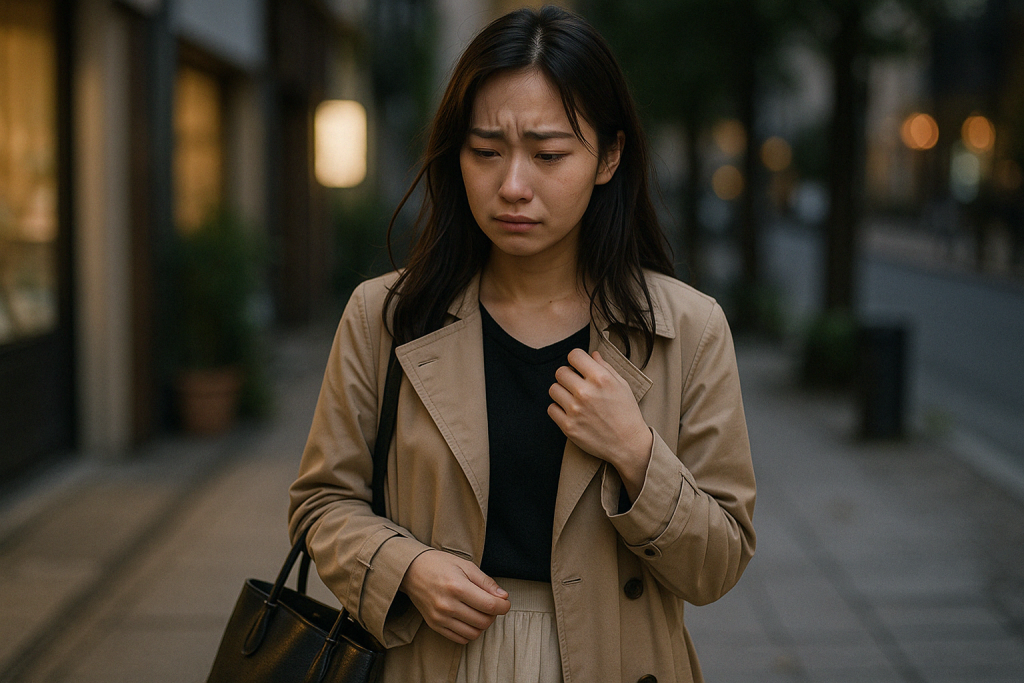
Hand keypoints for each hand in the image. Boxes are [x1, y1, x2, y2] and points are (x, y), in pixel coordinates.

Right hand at [399, 550, 510, 643]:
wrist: (412, 570)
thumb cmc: (440, 564)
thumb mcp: (465, 565)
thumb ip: (486, 582)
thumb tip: (503, 597)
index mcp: (457, 587)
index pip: (489, 606)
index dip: (503, 606)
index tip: (505, 602)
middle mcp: (448, 605)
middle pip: (483, 621)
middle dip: (494, 615)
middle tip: (492, 604)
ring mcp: (440, 618)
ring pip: (473, 633)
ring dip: (482, 625)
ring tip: (480, 611)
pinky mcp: (435, 625)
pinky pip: (460, 638)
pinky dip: (469, 632)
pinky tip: (469, 619)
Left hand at [549, 349, 652, 498]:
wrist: (628, 444)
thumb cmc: (627, 412)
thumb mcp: (622, 385)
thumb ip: (605, 367)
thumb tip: (592, 353)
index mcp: (600, 378)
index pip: (574, 355)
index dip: (576, 359)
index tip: (580, 367)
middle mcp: (585, 392)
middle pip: (560, 371)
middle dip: (568, 376)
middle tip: (576, 384)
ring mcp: (575, 410)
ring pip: (553, 389)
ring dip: (561, 391)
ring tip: (573, 398)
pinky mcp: (568, 426)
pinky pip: (551, 408)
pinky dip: (558, 409)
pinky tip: (570, 412)